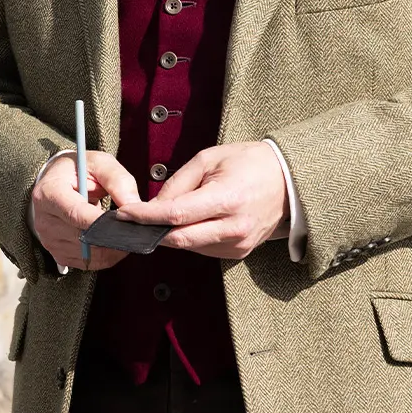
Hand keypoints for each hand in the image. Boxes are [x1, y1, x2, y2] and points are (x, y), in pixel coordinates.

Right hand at [31, 151, 142, 272]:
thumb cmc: (77, 171)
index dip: (102, 222)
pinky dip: (105, 255)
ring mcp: (49, 240)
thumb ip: (118, 181)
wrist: (57, 182)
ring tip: (120, 230)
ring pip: (89, 254)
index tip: (125, 222)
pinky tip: (111, 240)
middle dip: (112, 235)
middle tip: (133, 228)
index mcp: (49, 193)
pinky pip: (89, 263)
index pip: (77, 214)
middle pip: (84, 237)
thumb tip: (133, 206)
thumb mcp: (99, 163)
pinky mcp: (58, 254)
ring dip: (110, 247)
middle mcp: (44, 220)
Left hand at [115, 141, 288, 260]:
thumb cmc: (248, 163)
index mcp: (227, 199)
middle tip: (129, 223)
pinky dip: (188, 238)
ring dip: (169, 235)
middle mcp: (234, 228)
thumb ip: (177, 184)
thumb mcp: (208, 159)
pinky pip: (202, 249)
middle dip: (150, 232)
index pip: (175, 215)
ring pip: (189, 246)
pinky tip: (186, 223)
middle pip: (179, 239)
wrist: (289, 181)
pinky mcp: (239, 253)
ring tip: (158, 217)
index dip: (145, 216)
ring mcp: (238, 244)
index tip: (123, 214)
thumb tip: (152, 206)